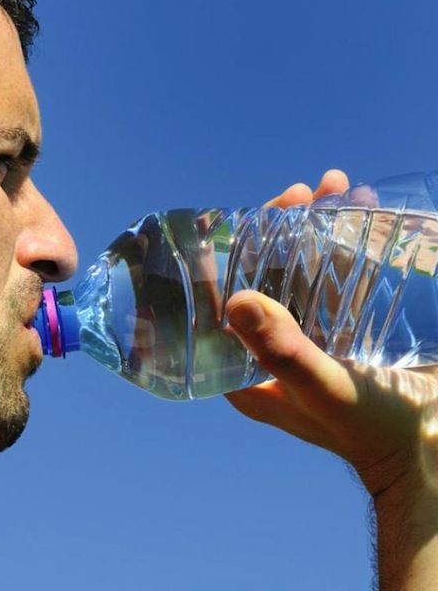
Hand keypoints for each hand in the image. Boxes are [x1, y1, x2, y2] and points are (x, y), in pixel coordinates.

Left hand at [226, 169, 437, 588]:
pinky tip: (358, 208)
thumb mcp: (325, 390)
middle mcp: (273, 350)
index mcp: (249, 370)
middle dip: (279, 230)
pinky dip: (347, 243)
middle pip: (264, 277)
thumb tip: (235, 300)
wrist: (435, 452)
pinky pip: (338, 279)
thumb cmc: (377, 433)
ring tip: (335, 187)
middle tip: (302, 192)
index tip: (247, 215)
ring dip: (315, 227)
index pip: (222, 303)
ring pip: (302, 270)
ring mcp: (312, 336)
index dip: (229, 255)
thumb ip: (285, 352)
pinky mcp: (348, 329)